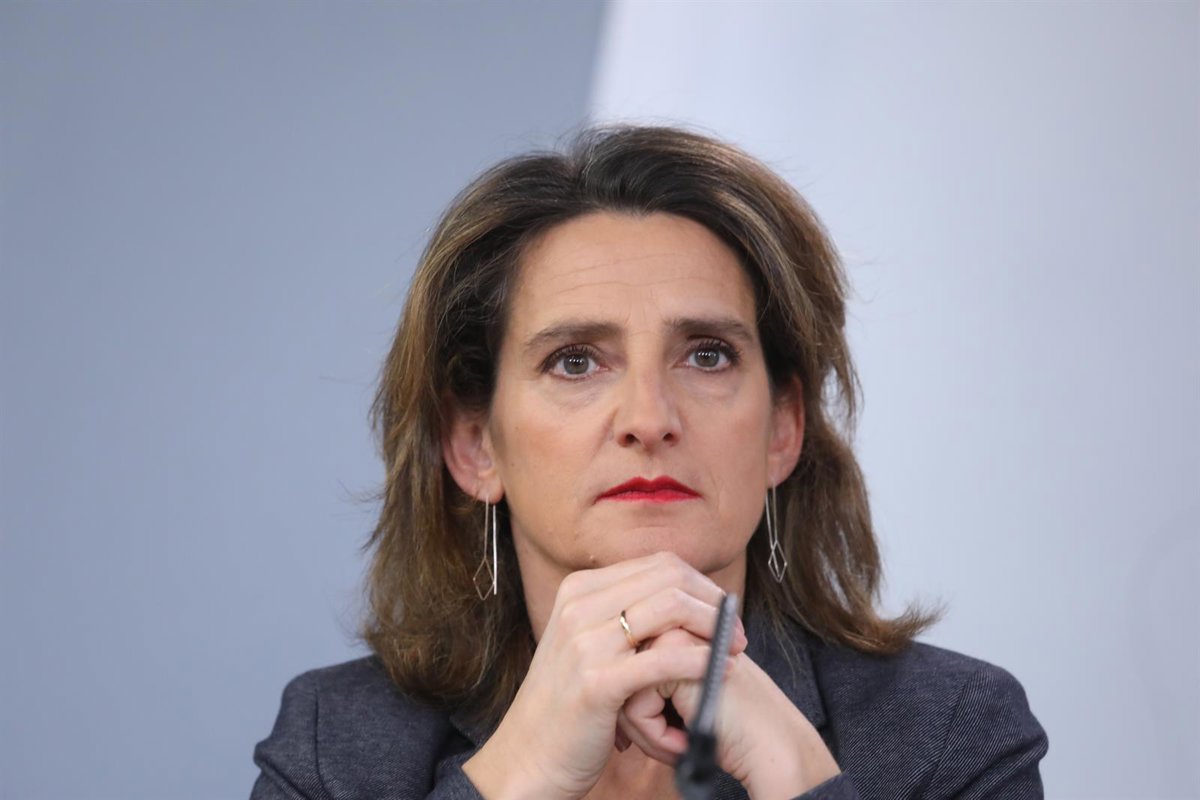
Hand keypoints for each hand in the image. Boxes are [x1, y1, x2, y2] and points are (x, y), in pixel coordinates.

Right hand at [461, 552, 746, 799]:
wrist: (528, 758)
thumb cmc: (567, 706)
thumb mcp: (585, 643)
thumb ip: (618, 614)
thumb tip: (676, 594)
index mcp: (579, 590)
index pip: (657, 564)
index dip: (700, 584)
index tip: (723, 610)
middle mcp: (579, 606)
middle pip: (669, 577)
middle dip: (713, 601)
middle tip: (737, 631)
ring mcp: (585, 641)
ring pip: (670, 606)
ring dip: (714, 626)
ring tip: (735, 650)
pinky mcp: (597, 681)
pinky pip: (666, 658)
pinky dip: (703, 660)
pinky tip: (722, 671)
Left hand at [620, 630, 840, 799]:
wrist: (770, 748)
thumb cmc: (724, 730)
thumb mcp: (676, 702)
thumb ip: (645, 683)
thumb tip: (605, 692)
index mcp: (668, 632)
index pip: (622, 669)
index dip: (639, 712)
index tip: (670, 729)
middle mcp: (668, 626)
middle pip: (618, 677)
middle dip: (639, 721)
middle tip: (673, 740)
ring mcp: (673, 635)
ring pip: (621, 690)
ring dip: (648, 731)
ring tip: (679, 743)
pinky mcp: (676, 656)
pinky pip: (634, 704)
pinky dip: (656, 736)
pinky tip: (682, 744)